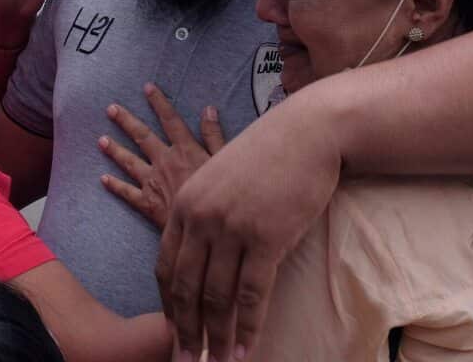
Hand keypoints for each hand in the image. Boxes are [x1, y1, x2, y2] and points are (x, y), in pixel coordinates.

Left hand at [99, 84, 224, 227]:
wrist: (204, 228)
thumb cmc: (218, 194)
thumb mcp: (224, 161)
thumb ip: (214, 134)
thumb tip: (209, 109)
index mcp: (184, 149)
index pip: (170, 119)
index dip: (158, 102)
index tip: (148, 88)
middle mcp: (164, 161)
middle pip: (141, 136)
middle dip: (125, 121)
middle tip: (110, 108)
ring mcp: (152, 182)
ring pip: (129, 161)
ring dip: (114, 149)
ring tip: (101, 140)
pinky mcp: (146, 202)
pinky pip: (126, 192)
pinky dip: (114, 185)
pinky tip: (103, 179)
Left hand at [157, 101, 340, 361]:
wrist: (307, 132)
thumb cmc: (268, 156)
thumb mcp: (220, 179)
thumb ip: (206, 216)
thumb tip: (205, 259)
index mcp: (184, 204)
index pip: (165, 267)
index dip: (169, 306)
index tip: (174, 331)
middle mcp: (200, 218)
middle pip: (185, 288)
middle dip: (185, 331)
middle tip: (186, 361)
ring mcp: (232, 228)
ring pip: (217, 298)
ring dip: (217, 338)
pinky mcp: (266, 237)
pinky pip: (253, 294)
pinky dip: (248, 328)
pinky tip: (247, 350)